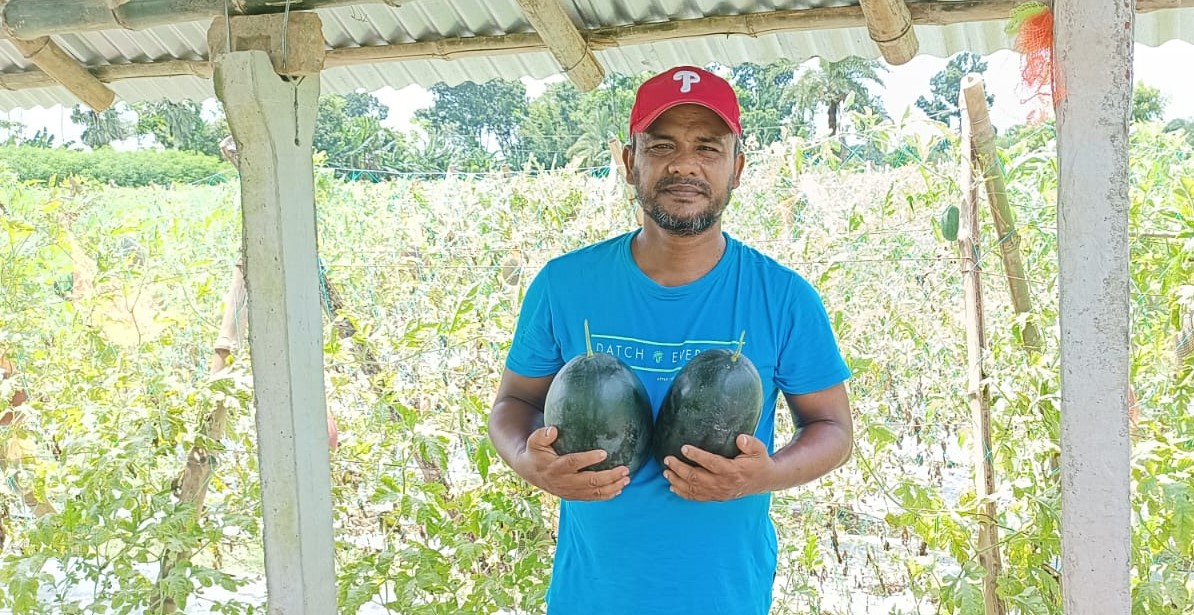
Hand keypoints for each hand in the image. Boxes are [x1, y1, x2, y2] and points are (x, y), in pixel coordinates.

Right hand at [515, 426, 630, 500]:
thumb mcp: (534, 442)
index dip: (588, 459)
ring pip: (594, 493)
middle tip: (624, 469)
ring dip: (612, 487)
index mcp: (555, 467)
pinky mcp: (574, 496)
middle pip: (589, 481)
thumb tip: (553, 429)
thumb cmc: (536, 453)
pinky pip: (592, 498)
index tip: (604, 453)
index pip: (573, 463)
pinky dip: (607, 496)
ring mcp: (570, 491)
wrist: (531, 473)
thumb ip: (542, 435)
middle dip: (609, 477)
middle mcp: (564, 482)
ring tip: (626, 479)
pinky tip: (619, 489)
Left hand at [662, 434, 775, 501]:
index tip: (683, 448)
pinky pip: (696, 497)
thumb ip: (750, 443)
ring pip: (693, 489)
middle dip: (679, 469)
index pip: (711, 463)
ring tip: (666, 472)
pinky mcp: (716, 497)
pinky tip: (672, 487)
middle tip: (667, 459)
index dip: (697, 456)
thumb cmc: (759, 462)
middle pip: (696, 477)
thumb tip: (740, 438)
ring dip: (677, 481)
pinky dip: (683, 493)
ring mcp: (718, 492)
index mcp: (732, 471)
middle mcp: (722, 483)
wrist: (763, 481)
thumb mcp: (759, 449)